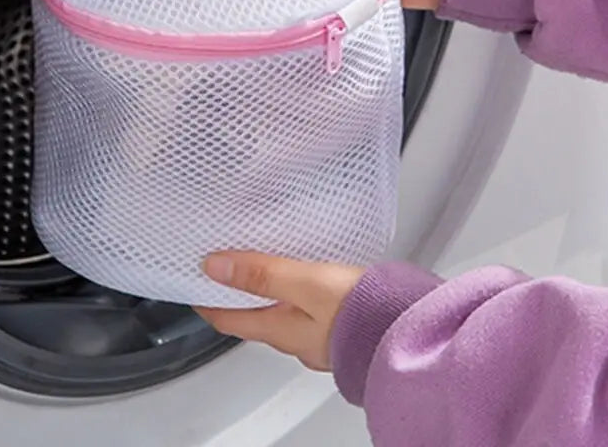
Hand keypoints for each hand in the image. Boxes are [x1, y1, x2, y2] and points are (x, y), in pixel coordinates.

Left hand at [195, 252, 364, 370]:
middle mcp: (299, 341)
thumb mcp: (306, 283)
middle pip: (256, 320)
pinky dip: (297, 297)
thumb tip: (214, 266)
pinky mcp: (346, 330)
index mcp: (282, 330)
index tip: (193, 287)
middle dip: (237, 299)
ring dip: (268, 297)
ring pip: (283, 317)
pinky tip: (308, 283)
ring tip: (261, 272)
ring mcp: (323, 339)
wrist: (414, 330)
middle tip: (223, 274)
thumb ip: (262, 273)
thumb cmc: (363, 311)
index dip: (209, 302)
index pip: (231, 319)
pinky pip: (310, 314)